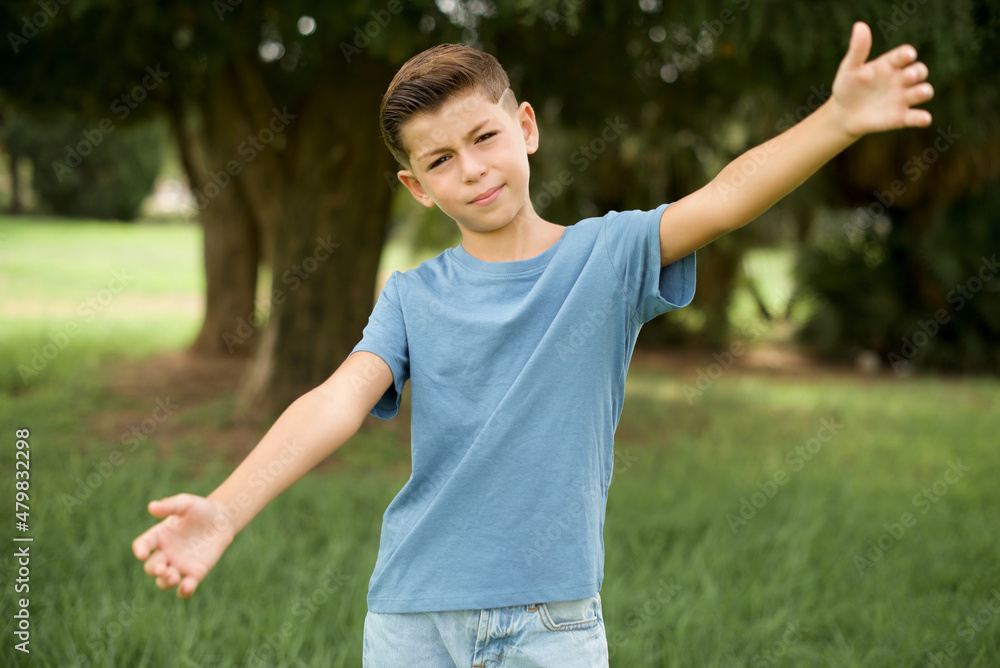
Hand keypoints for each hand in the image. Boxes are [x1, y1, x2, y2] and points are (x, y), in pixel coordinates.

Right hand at [132, 493, 234, 598]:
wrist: (223, 520)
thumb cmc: (201, 509)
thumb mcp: (186, 503)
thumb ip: (170, 505)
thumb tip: (152, 507)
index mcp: (159, 536)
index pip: (142, 545)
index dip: (139, 550)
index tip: (141, 553)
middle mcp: (165, 553)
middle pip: (151, 567)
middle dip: (154, 570)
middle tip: (162, 569)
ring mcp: (179, 565)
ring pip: (164, 581)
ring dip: (165, 582)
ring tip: (174, 576)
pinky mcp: (195, 573)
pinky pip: (185, 587)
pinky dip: (184, 591)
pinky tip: (187, 587)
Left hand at [831, 21, 933, 136]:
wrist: (843, 113)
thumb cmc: (847, 87)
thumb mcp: (849, 68)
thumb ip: (857, 50)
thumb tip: (860, 26)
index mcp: (890, 65)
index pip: (903, 55)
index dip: (907, 54)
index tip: (907, 55)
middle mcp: (900, 80)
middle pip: (919, 71)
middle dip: (917, 72)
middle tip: (907, 76)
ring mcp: (902, 98)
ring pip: (922, 92)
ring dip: (924, 91)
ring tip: (920, 92)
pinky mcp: (900, 117)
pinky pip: (915, 117)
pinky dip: (922, 118)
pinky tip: (924, 119)